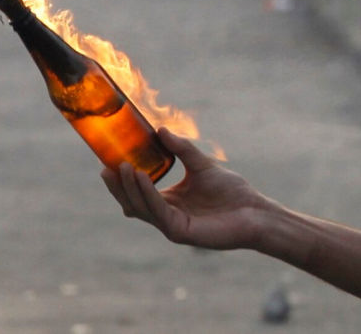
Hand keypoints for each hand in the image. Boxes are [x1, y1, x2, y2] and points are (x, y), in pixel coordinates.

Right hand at [101, 128, 272, 249]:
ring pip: (141, 207)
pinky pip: (158, 211)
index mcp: (169, 202)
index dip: (121, 180)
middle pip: (132, 203)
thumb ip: (181, 149)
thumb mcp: (201, 164)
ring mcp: (171, 225)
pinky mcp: (180, 231)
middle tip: (106, 166)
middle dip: (118, 186)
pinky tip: (141, 176)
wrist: (254, 210)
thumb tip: (159, 129)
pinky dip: (147, 193)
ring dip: (129, 187)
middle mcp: (166, 216)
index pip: (137, 193)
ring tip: (122, 166)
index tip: (108, 161)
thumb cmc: (232, 192)